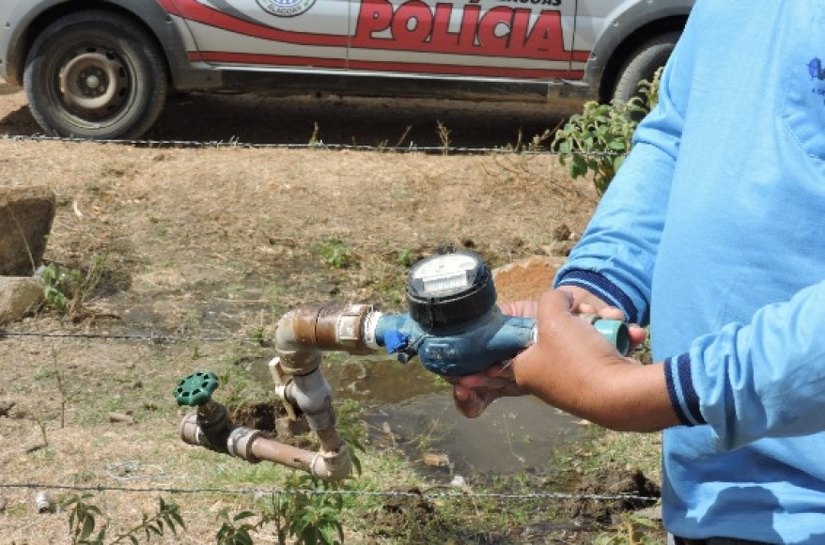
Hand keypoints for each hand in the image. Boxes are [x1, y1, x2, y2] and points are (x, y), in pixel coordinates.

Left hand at [451, 291, 644, 418]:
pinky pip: (603, 346)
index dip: (479, 362)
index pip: (494, 361)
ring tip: (611, 320)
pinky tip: (630, 333)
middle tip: (586, 313)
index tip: (457, 375)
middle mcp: (545, 376)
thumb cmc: (578, 358)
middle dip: (574, 316)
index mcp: (524, 369)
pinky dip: (617, 336)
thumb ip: (551, 299)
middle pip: (550, 333)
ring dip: (600, 323)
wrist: (624, 393)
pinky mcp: (600, 376)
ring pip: (582, 335)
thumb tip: (563, 300)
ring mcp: (574, 378)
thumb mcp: (554, 316)